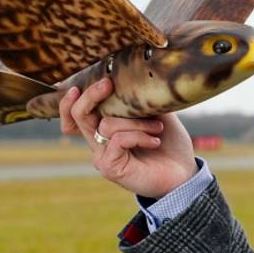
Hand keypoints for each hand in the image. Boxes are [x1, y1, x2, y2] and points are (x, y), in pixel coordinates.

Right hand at [59, 78, 197, 198]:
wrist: (182, 172)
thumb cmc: (169, 143)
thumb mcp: (155, 114)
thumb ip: (138, 100)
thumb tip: (130, 80)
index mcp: (105, 128)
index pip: (76, 114)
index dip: (70, 100)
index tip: (84, 84)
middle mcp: (99, 142)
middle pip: (79, 115)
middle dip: (91, 95)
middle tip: (108, 84)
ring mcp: (102, 156)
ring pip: (107, 124)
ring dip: (137, 122)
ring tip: (158, 128)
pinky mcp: (109, 167)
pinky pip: (118, 140)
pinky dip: (139, 136)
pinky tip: (154, 141)